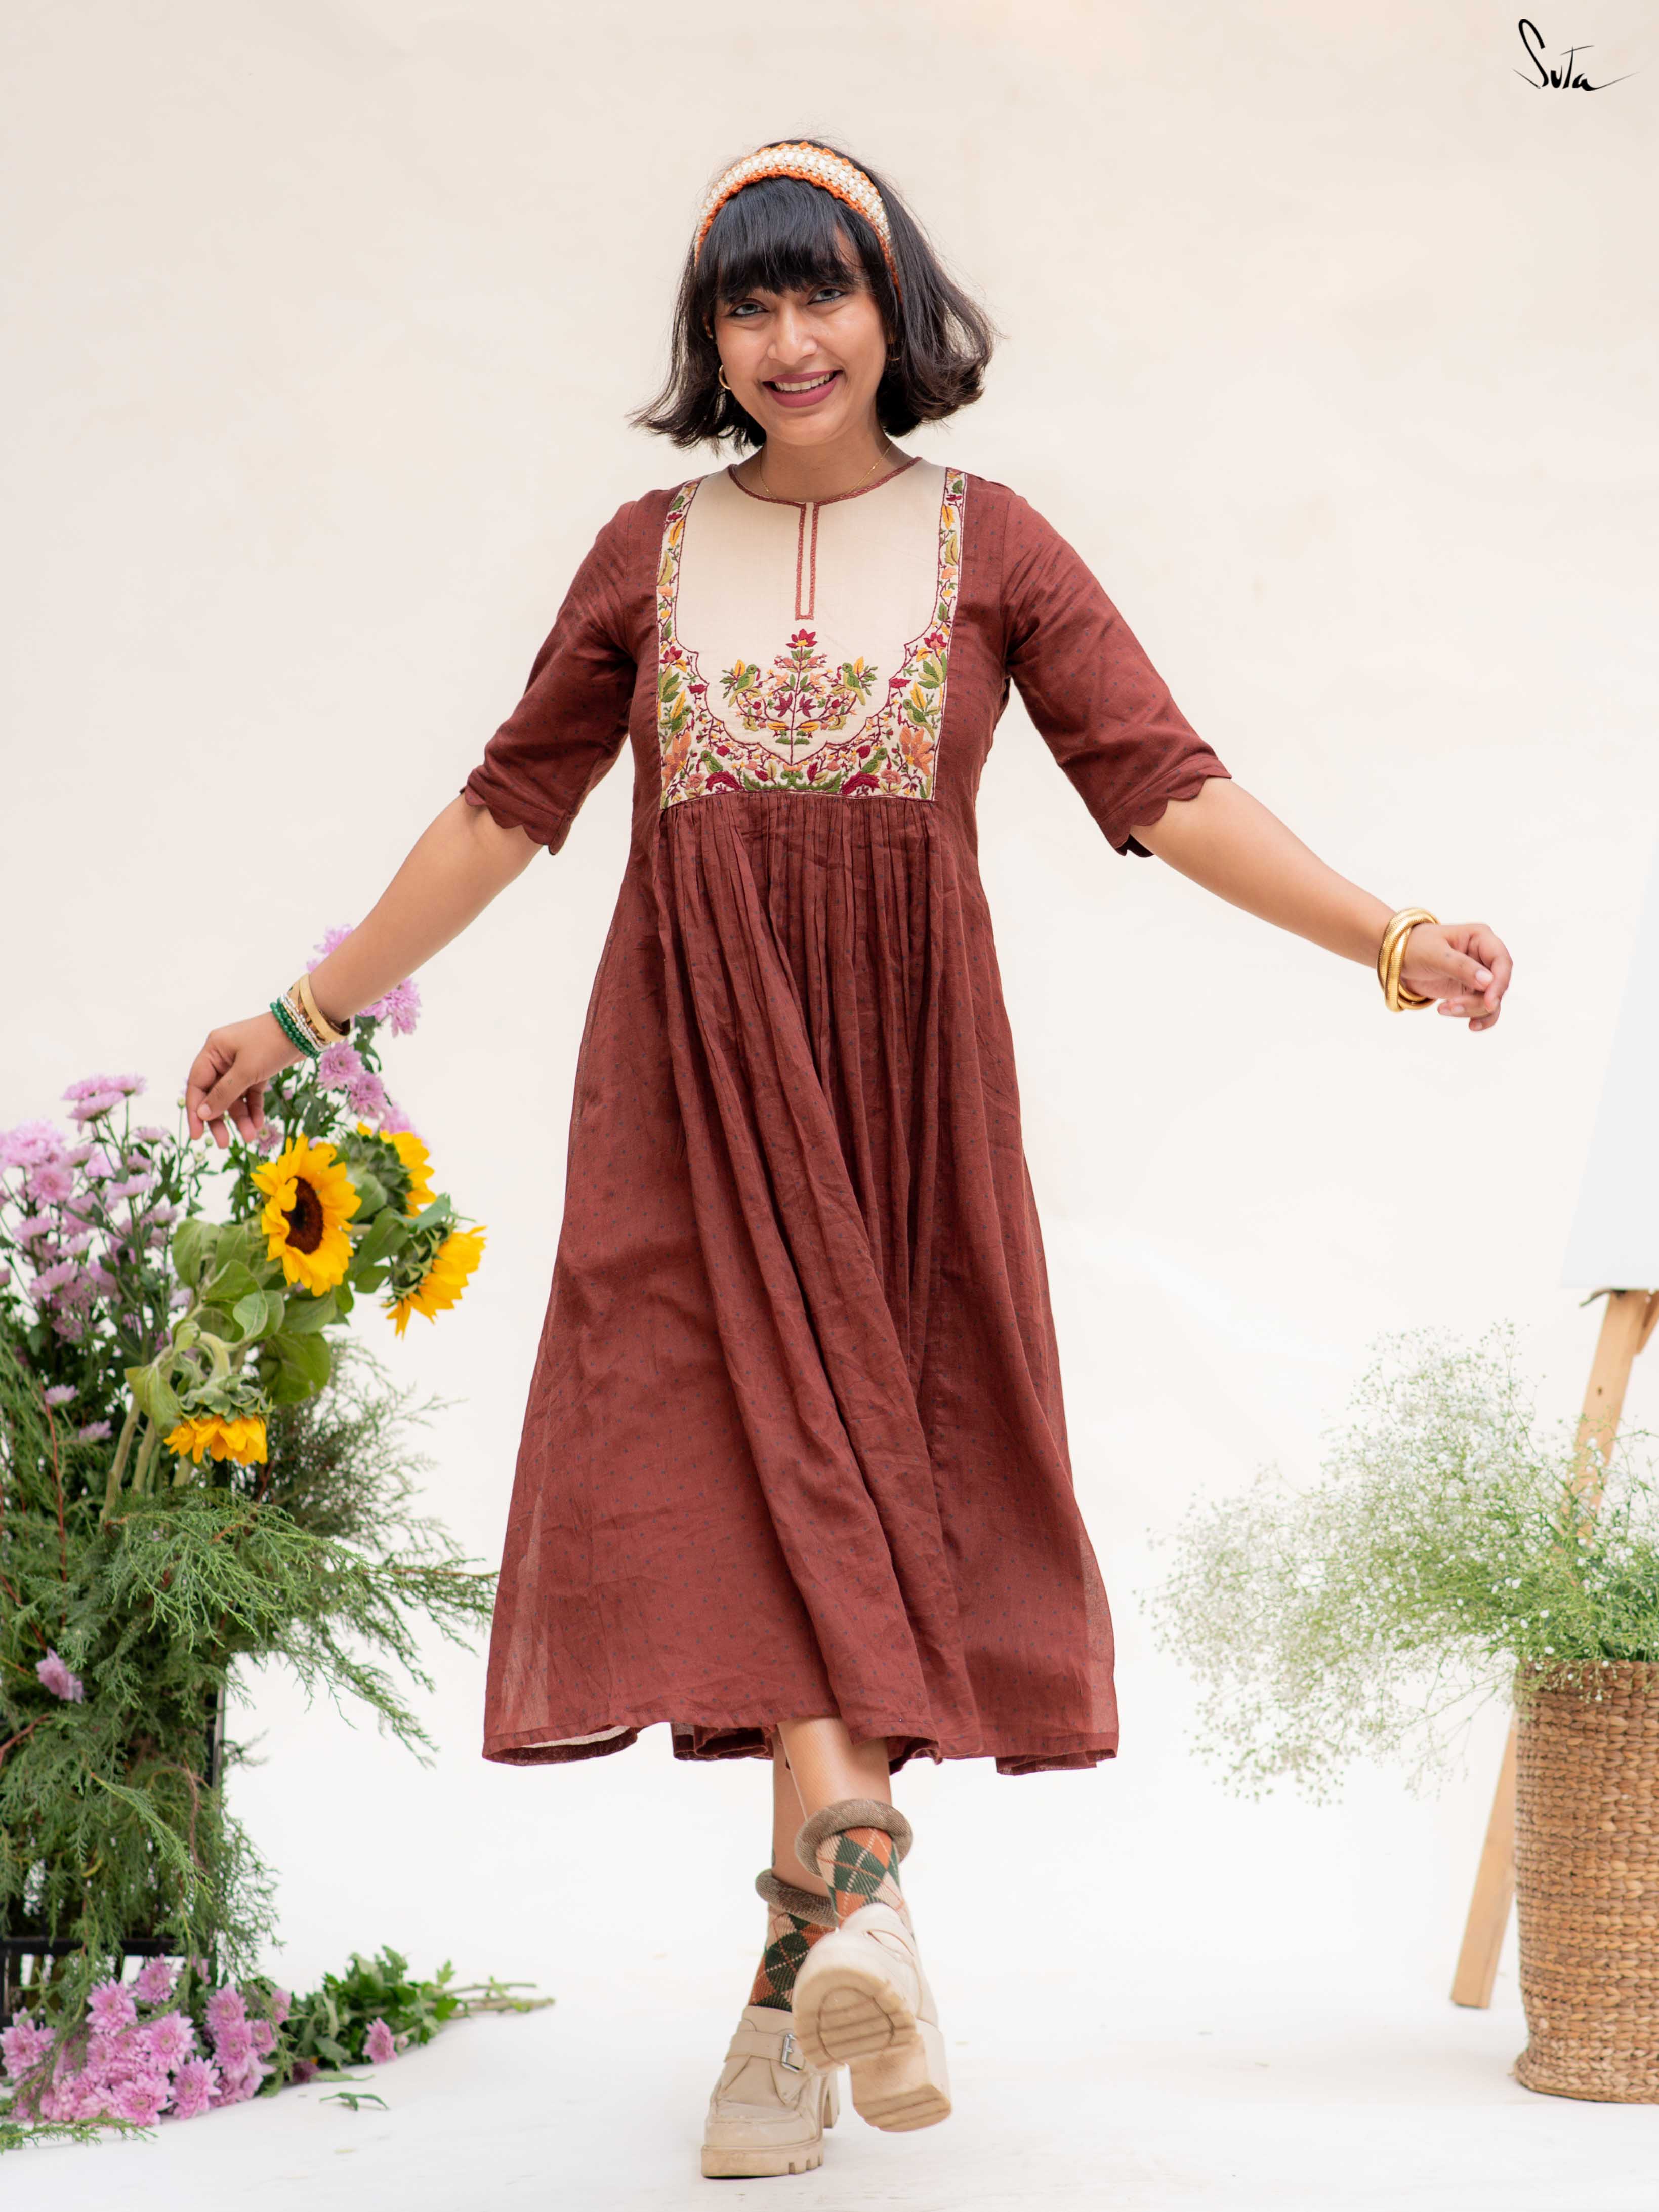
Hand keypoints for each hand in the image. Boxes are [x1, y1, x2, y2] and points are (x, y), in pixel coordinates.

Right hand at [185, 1012, 302, 1147]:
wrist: (305, 1028)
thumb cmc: (271, 1043)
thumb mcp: (246, 1071)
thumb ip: (223, 1093)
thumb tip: (202, 1114)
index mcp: (213, 1051)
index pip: (197, 1085)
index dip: (196, 1111)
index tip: (198, 1136)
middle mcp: (223, 1057)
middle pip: (215, 1094)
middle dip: (220, 1119)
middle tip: (224, 1144)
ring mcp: (240, 1063)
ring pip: (235, 1097)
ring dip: (241, 1117)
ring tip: (251, 1137)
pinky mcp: (258, 1069)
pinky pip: (251, 1093)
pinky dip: (254, 1108)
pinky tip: (258, 1124)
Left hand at [1399, 922, 1511, 1031]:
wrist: (1397, 958)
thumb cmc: (1415, 947)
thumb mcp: (1435, 954)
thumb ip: (1461, 966)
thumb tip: (1488, 981)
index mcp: (1480, 938)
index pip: (1502, 961)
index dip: (1499, 983)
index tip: (1488, 1002)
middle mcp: (1484, 957)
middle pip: (1497, 984)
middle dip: (1480, 1001)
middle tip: (1452, 1006)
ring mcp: (1479, 975)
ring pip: (1490, 1000)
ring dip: (1472, 1010)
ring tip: (1444, 1009)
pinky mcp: (1470, 991)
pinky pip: (1483, 1009)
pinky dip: (1477, 1017)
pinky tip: (1470, 1026)